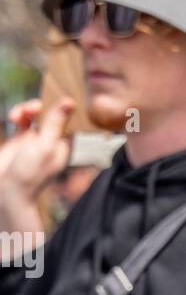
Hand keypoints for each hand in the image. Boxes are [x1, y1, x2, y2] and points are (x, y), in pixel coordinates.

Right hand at [0, 97, 73, 233]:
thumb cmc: (28, 173)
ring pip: (31, 116)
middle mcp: (48, 143)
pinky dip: (16, 116)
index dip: (58, 109)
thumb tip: (70, 101)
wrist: (5, 193)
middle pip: (46, 114)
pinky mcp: (16, 143)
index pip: (64, 120)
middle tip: (32, 109)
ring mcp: (32, 142)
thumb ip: (55, 123)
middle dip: (36, 107)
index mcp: (61, 145)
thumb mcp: (44, 146)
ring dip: (25, 110)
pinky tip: (12, 117)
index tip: (52, 104)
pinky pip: (19, 122)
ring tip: (15, 116)